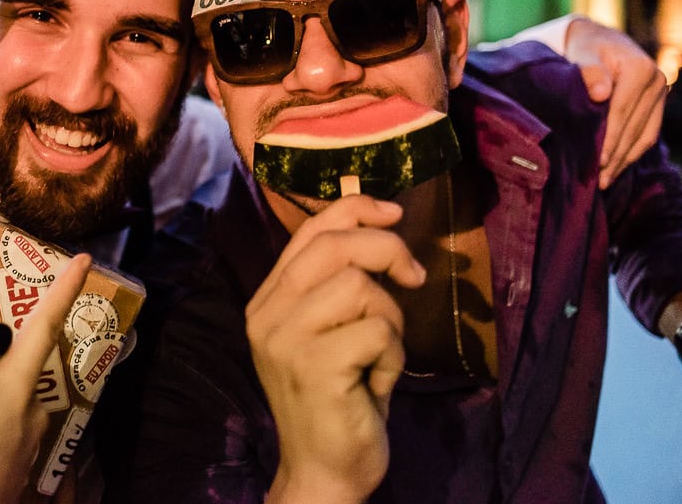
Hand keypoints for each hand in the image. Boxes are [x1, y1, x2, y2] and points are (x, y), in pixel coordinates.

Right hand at [249, 196, 425, 503]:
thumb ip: (336, 283)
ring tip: (381, 355)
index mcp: (267, 300)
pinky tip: (376, 384)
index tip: (396, 213)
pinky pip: (378, 331)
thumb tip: (383, 224)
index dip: (356, 210)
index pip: (309, 231)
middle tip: (415, 278)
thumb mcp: (329, 330)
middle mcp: (267, 314)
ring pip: (360, 287)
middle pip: (335, 246)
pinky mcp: (315, 366)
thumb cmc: (338, 398)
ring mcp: (286, 340)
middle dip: (387, 250)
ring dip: (391, 319)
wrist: (323, 471)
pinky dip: (394, 357)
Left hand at [562, 17, 665, 188]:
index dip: (610, 138)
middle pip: (634, 127)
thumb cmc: (584, 50)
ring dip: (625, 160)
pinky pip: (648, 134)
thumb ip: (588, 72)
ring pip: (645, 135)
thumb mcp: (582, 55)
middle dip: (616, 155)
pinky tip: (617, 168)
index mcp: (640, 69)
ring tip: (605, 181)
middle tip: (598, 180)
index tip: (598, 162)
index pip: (622, 112)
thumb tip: (601, 94)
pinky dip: (633, 153)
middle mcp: (657, 81)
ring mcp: (661, 93)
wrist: (598, 41)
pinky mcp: (658, 104)